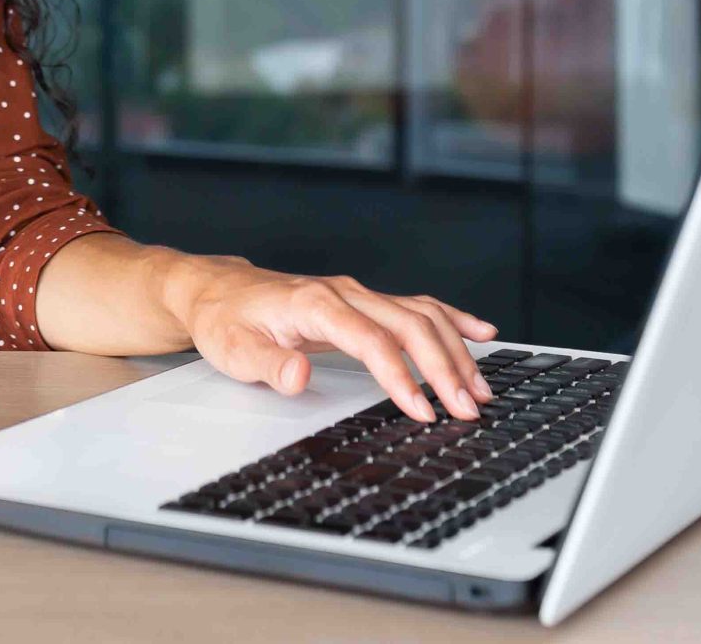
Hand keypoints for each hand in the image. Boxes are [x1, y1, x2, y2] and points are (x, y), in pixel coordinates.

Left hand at [167, 256, 498, 422]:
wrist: (218, 291)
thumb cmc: (227, 321)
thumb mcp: (233, 350)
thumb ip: (268, 365)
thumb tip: (300, 375)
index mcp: (315, 303)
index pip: (370, 339)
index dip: (400, 375)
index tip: (422, 410)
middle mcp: (344, 293)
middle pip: (408, 324)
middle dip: (443, 367)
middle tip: (467, 408)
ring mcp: (357, 295)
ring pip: (420, 315)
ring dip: (455, 350)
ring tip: (481, 388)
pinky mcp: (364, 302)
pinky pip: (417, 306)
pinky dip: (452, 320)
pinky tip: (481, 334)